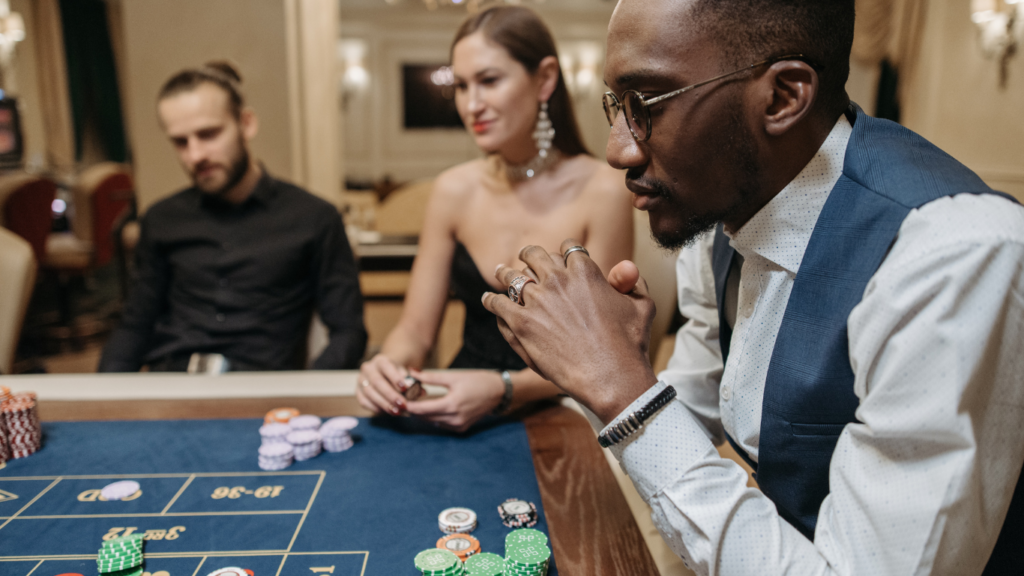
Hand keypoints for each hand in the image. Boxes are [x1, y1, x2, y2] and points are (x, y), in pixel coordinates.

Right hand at [356, 354, 410, 415]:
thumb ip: (413, 382)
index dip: (395, 378)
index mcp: (381, 360)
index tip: (405, 388)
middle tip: (402, 405)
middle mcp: (368, 368)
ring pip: (369, 393)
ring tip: (396, 412)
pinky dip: (375, 408)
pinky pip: (363, 401)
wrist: (385, 373)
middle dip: (390, 395)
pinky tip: (386, 412)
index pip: (387, 367)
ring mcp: (360, 380)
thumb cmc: (398, 374)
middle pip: (377, 382)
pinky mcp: (357, 391)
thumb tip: (421, 392)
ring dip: (384, 404)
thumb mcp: (406, 373)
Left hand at [404, 370, 504, 432]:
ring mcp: (458, 426)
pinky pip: (441, 424)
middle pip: (424, 417)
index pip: (422, 409)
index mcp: (451, 405)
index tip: (398, 399)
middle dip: (413, 409)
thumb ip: (431, 377)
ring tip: (413, 402)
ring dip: (422, 414)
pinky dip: (433, 417)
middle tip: (402, 399)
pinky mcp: (461, 429)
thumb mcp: (454, 376)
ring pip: (432, 422)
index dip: (408, 405)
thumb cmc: (478, 381)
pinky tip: (429, 408)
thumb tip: (411, 373)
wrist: (498, 393)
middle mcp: (454, 419)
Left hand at [481, 239, 657, 423]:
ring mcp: (536, 300)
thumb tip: (627, 267)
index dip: (563, 252)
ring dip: (506, 274)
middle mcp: (557, 279)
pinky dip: (491, 300)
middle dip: (530, 255)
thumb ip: (633, 282)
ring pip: (512, 277)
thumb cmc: (629, 344)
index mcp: (585, 270)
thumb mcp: (642, 306)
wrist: (610, 376)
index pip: (567, 248)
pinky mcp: (520, 323)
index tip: (559, 258)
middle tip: (525, 259)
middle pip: (535, 255)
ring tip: (500, 273)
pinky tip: (488, 300)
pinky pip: (497, 303)